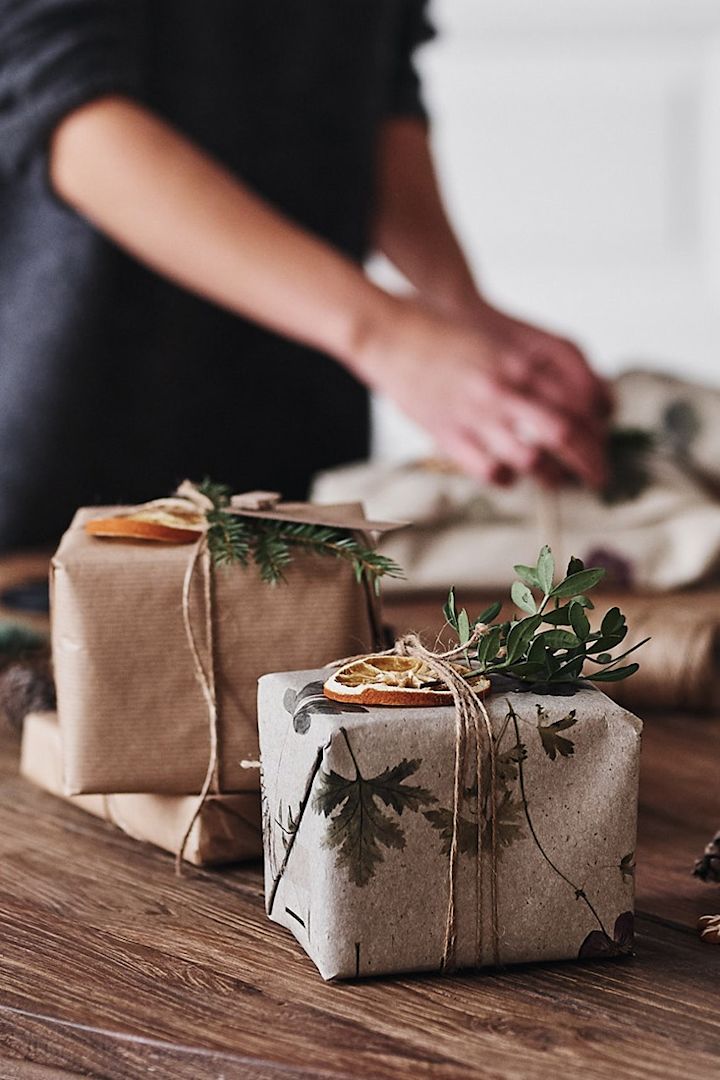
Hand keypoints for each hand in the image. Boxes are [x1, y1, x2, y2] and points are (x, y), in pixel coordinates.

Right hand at [352, 295, 608, 487]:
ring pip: (533, 460)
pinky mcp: (449, 435)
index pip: (580, 402)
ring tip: (558, 481)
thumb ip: (533, 366)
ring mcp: (476, 414)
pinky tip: (510, 475)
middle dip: (590, 462)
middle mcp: (504, 389)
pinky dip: (508, 479)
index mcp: (519, 362)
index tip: (604, 440)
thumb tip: (579, 395)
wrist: (390, 332)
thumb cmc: (446, 331)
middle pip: (566, 435)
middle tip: (599, 477)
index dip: (599, 427)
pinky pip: (491, 472)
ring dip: (553, 477)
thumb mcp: (498, 341)